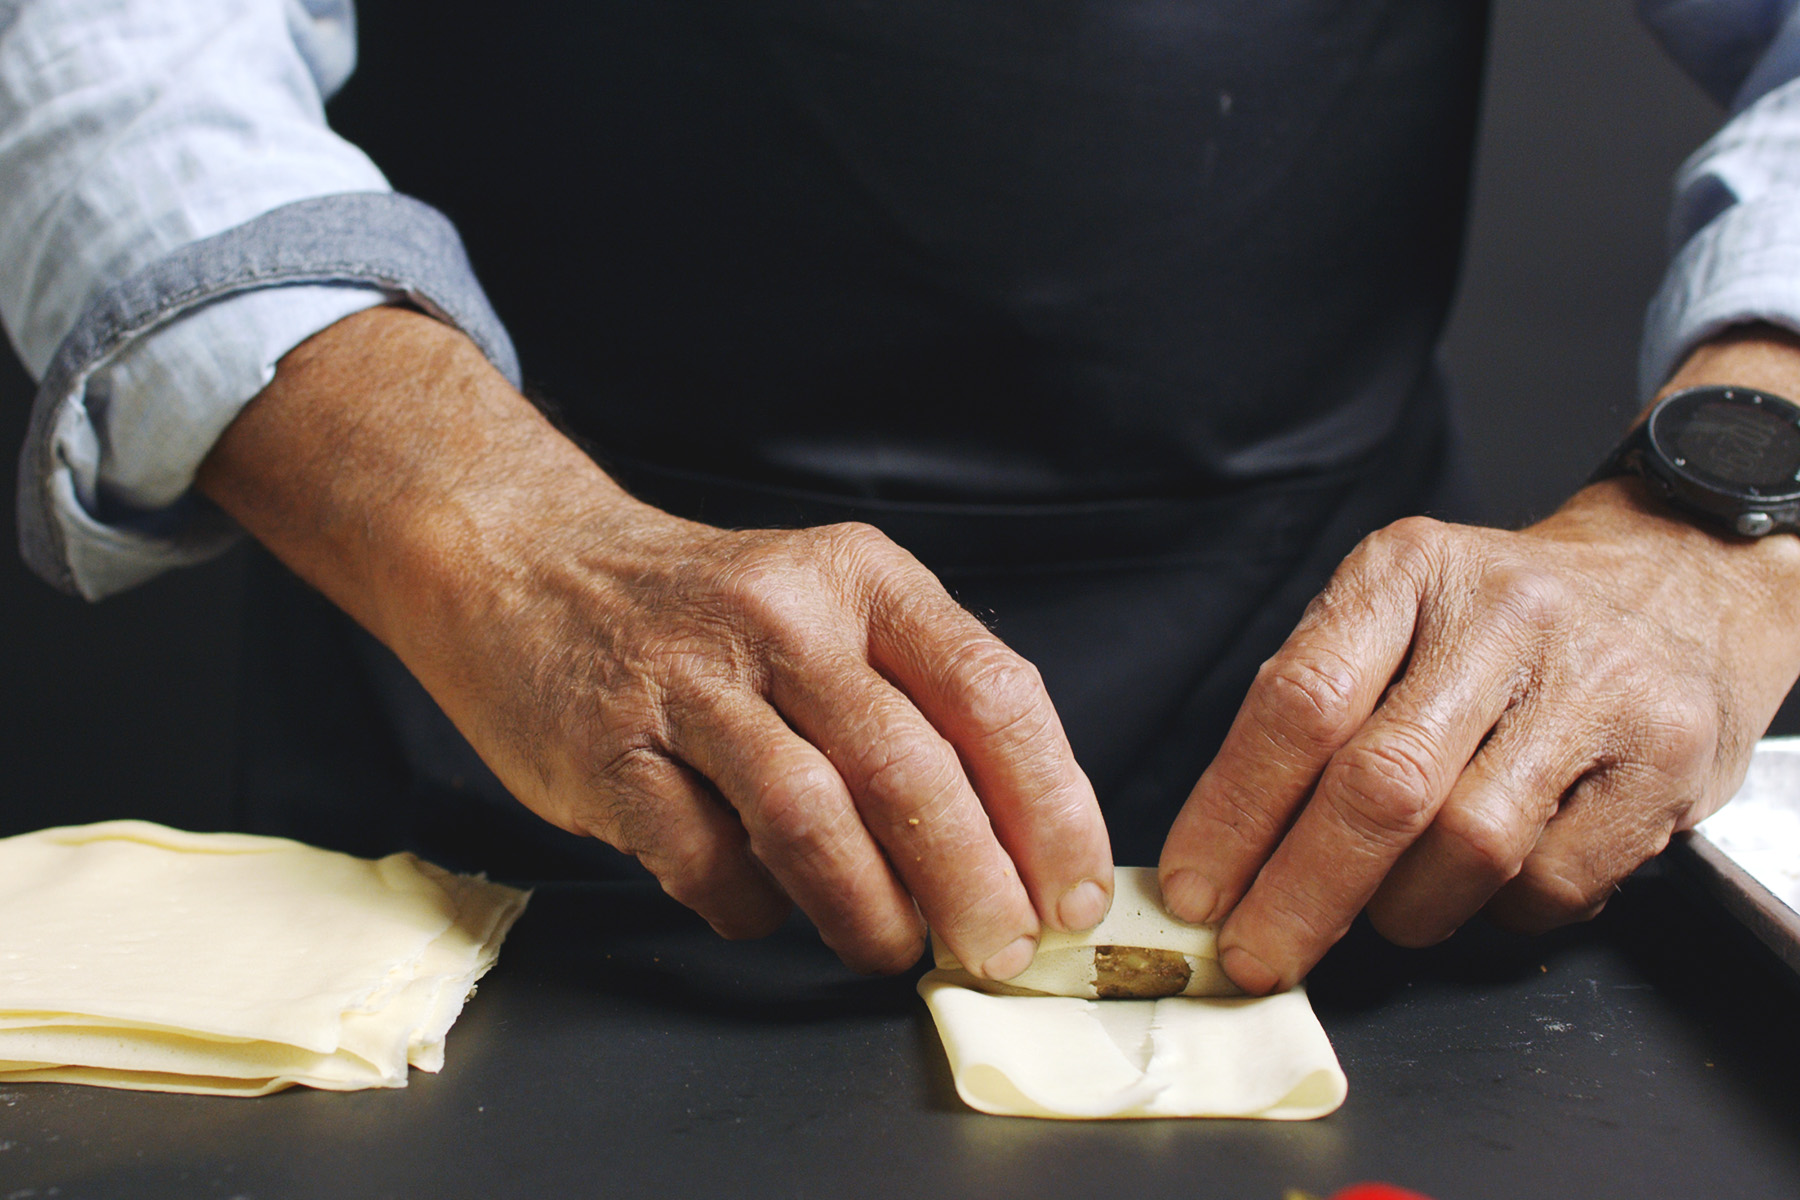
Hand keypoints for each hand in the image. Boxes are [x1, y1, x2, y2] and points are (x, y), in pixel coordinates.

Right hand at [198, 308, 1112, 977]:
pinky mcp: (607, 748)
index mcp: (861, 577)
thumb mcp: (826, 604)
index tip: (1075, 889)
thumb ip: (913, 701)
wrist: (526, 563)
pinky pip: (705, 862)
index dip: (1052, 806)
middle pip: (910, 768)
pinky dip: (754, 909)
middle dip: (976, 884)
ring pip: (811, 820)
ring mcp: (688, 680)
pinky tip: (771, 910)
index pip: (992, 692)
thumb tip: (1015, 847)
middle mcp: (782, 616)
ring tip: (895, 948)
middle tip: (1002, 951)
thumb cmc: (706, 612)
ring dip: (872, 910)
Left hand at [1159, 330, 1799, 993]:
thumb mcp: (1393, 613)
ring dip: (1404, 907)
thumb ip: (1314, 707)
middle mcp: (1502, 617)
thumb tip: (1223, 850)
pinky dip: (1499, 910)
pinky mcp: (1664, 755)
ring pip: (1467, 847)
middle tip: (1254, 955)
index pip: (1298, 704)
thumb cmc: (1497, 623)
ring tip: (1389, 904)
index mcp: (1406, 572)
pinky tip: (1488, 882)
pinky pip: (1552, 881)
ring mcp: (1593, 684)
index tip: (1194, 890)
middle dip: (1300, 894)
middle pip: (1379, 786)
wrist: (1673, 581)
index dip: (1234, 812)